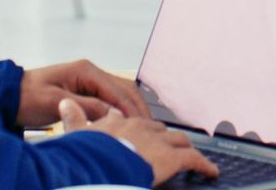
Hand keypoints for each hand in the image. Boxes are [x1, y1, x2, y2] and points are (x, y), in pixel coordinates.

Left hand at [19, 59, 150, 127]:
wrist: (10, 95)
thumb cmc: (28, 97)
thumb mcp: (57, 103)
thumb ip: (86, 107)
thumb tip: (113, 114)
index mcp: (86, 70)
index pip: (117, 90)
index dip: (132, 109)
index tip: (143, 125)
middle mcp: (90, 72)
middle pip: (124, 88)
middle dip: (138, 107)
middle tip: (151, 127)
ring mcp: (88, 80)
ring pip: (120, 92)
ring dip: (132, 108)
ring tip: (144, 126)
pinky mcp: (84, 89)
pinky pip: (109, 98)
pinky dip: (121, 109)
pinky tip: (126, 121)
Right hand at [60, 101, 221, 186]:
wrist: (99, 163)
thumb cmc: (85, 154)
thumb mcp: (74, 135)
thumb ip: (74, 119)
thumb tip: (65, 103)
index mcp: (117, 122)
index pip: (129, 119)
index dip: (137, 127)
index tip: (140, 132)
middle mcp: (140, 126)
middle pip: (158, 129)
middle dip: (164, 137)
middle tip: (168, 146)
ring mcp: (158, 141)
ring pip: (178, 140)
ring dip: (185, 148)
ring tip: (190, 155)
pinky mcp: (173, 157)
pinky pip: (194, 160)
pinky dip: (204, 166)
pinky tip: (210, 171)